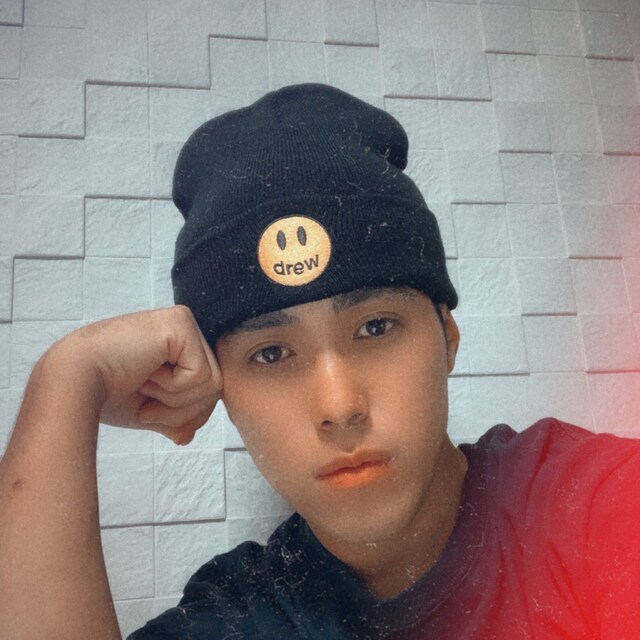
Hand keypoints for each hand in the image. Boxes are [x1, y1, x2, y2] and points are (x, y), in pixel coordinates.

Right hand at [56, 305, 220, 444]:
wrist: (72, 383)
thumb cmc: (102, 393)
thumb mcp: (148, 409)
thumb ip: (174, 418)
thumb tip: (187, 435)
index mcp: (176, 346)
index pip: (207, 387)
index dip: (187, 413)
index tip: (149, 412)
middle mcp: (183, 329)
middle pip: (215, 388)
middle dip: (182, 411)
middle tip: (145, 402)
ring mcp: (184, 322)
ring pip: (213, 384)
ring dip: (176, 401)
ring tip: (144, 386)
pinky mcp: (181, 323)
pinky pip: (202, 375)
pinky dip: (174, 388)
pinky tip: (146, 374)